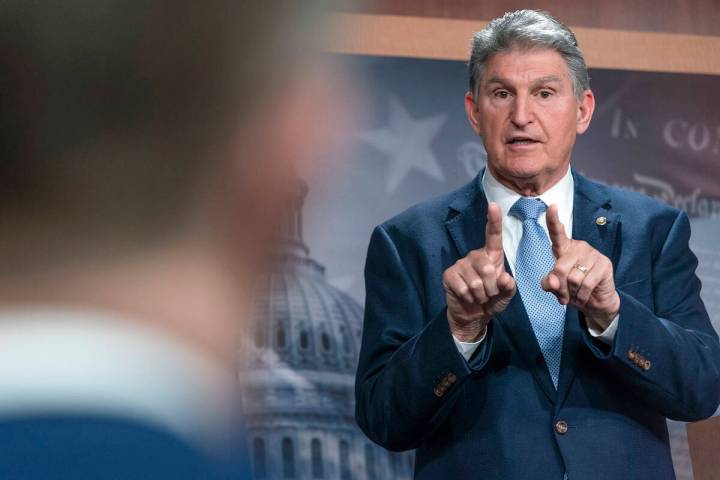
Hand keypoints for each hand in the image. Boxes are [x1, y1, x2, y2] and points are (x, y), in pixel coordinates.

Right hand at [443, 203, 515, 341]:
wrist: (473, 316)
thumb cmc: (492, 300)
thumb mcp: (506, 295)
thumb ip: (509, 286)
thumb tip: (504, 278)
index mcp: (491, 256)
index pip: (493, 236)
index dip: (493, 220)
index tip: (493, 205)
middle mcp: (475, 256)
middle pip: (488, 268)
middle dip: (491, 288)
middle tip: (488, 294)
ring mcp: (460, 264)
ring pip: (476, 282)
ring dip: (481, 295)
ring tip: (478, 297)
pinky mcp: (449, 275)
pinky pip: (463, 288)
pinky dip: (469, 298)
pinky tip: (467, 297)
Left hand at [541, 204, 619, 330]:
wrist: (596, 302)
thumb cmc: (573, 290)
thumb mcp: (556, 288)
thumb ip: (549, 283)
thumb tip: (552, 282)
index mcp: (564, 249)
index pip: (557, 233)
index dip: (553, 220)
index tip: (551, 206)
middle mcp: (579, 247)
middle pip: (560, 268)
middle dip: (559, 287)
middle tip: (564, 296)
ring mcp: (593, 254)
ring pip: (573, 278)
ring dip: (572, 292)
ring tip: (577, 293)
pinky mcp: (605, 264)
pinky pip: (586, 284)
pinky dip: (582, 296)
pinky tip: (585, 296)